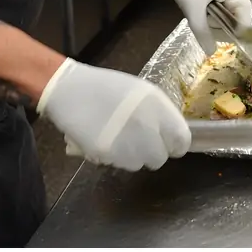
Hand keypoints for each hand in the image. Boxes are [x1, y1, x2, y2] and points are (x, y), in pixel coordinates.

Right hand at [37, 59, 190, 171]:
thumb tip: (169, 133)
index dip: (175, 144)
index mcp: (157, 105)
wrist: (70, 90)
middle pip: (161, 157)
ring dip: (134, 156)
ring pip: (140, 164)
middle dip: (153, 152)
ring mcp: (128, 142)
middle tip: (140, 142)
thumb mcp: (140, 92)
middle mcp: (147, 125)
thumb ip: (158, 113)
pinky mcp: (109, 154)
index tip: (168, 143)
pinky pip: (121, 164)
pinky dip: (117, 157)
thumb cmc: (106, 87)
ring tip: (120, 138)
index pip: (181, 139)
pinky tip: (108, 141)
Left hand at [145, 0, 251, 54]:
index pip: (244, 17)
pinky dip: (206, 15)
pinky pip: (214, 10)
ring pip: (224, 15)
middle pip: (235, 17)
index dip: (235, 32)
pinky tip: (195, 13)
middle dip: (221, 26)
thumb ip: (203, 32)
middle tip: (203, 26)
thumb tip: (211, 53)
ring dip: (212, 21)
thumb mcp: (192, 8)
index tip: (219, 40)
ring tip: (197, 16)